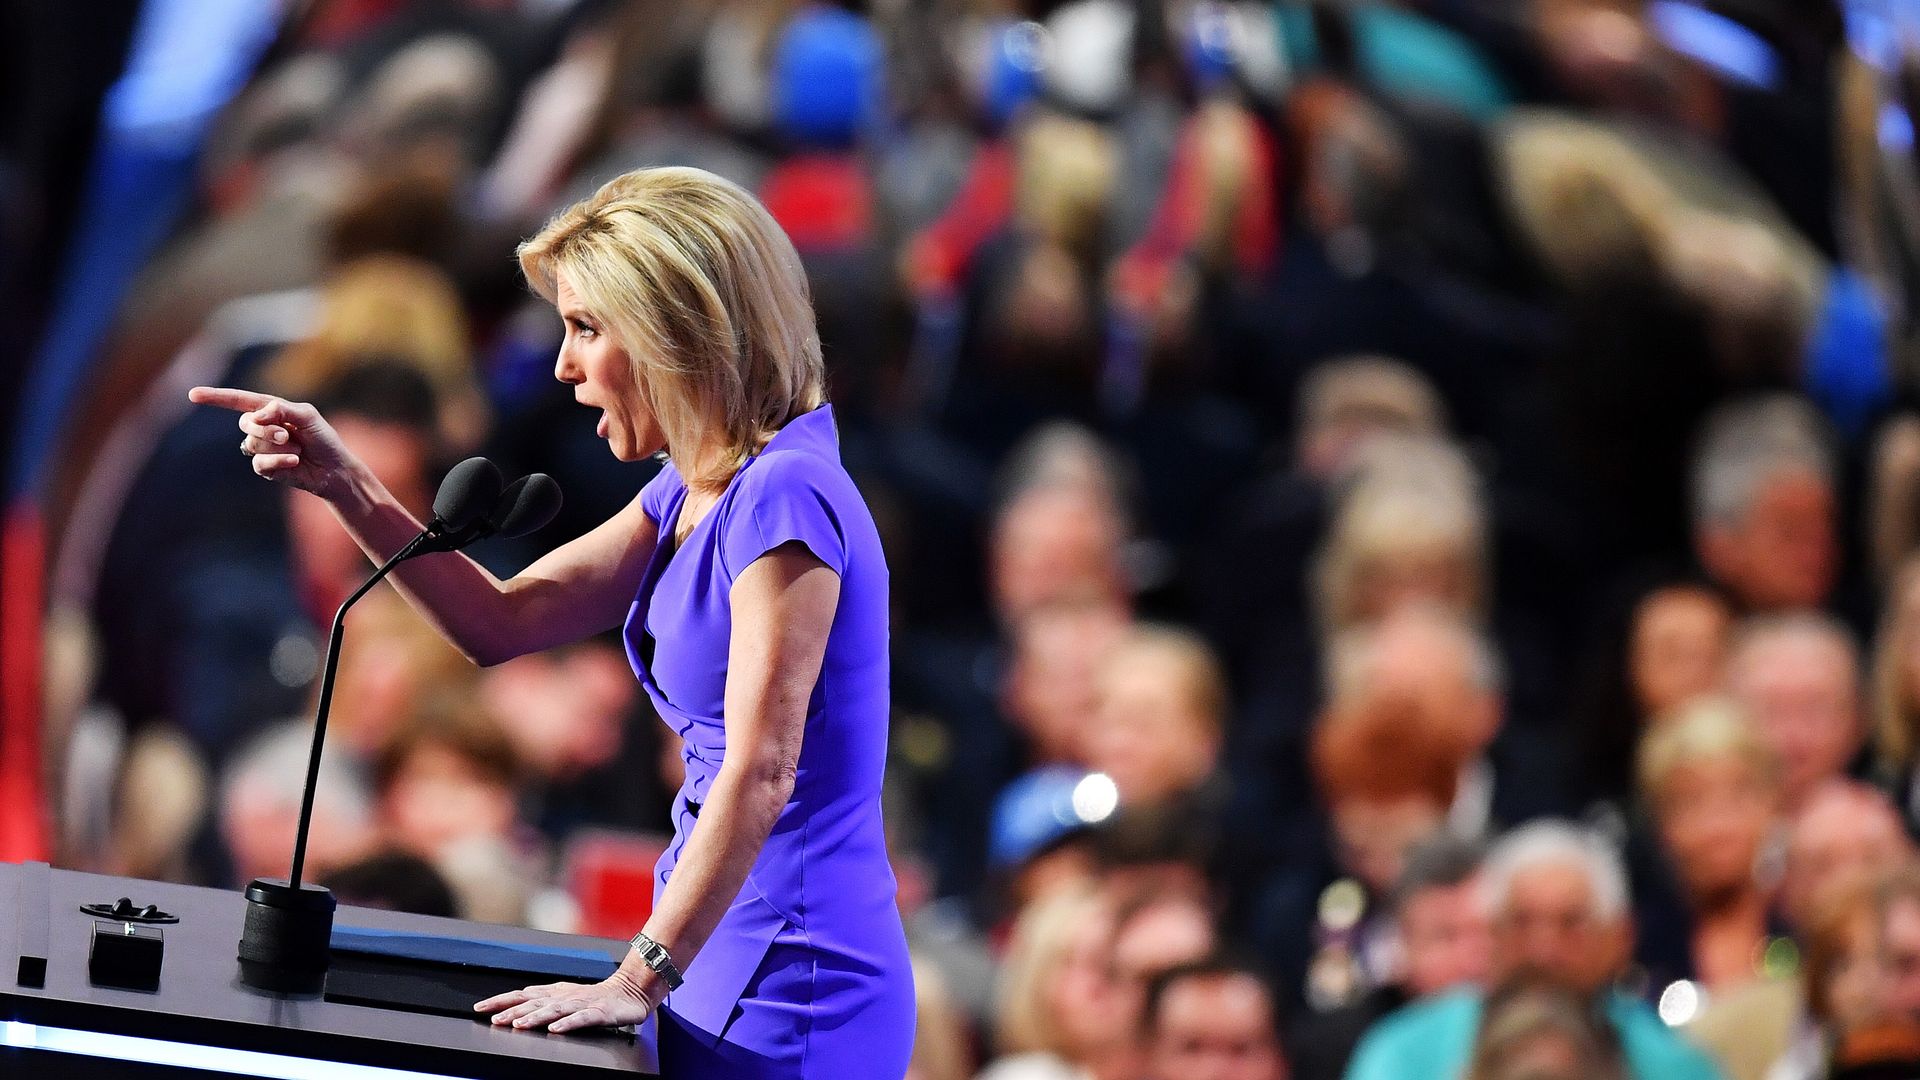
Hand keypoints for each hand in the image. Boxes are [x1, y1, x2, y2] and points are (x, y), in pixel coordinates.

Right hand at [187, 386, 358, 500]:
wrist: (334, 468)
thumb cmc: (323, 439)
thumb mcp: (307, 416)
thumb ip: (283, 409)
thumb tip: (257, 414)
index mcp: (270, 410)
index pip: (238, 401)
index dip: (215, 397)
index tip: (193, 395)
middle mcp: (262, 428)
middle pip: (245, 423)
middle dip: (266, 429)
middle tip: (288, 435)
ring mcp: (262, 448)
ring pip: (253, 444)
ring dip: (278, 447)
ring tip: (297, 450)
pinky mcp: (265, 467)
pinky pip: (260, 463)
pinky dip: (279, 461)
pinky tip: (294, 462)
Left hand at [474, 972, 655, 1033]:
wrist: (630, 991)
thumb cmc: (595, 998)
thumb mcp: (565, 997)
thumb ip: (542, 1002)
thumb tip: (514, 1008)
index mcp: (554, 992)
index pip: (522, 995)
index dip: (501, 1000)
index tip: (480, 1008)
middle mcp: (565, 996)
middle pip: (534, 1002)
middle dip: (513, 1010)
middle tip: (494, 1020)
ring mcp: (582, 1003)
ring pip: (555, 1010)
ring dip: (536, 1017)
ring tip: (519, 1024)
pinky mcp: (599, 1012)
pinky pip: (582, 1019)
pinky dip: (568, 1023)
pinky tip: (555, 1030)